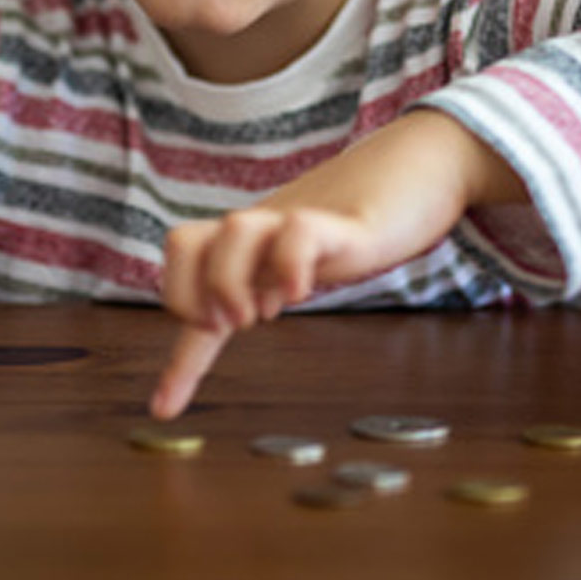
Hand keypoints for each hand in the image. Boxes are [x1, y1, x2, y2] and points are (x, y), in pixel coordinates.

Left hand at [149, 110, 526, 418]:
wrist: (417, 170)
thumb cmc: (353, 224)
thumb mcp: (297, 261)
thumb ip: (262, 284)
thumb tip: (226, 319)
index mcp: (247, 246)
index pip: (187, 284)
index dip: (177, 356)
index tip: (163, 409)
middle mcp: (262, 230)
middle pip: (184, 240)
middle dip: (187, 294)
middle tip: (229, 327)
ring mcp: (298, 220)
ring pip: (236, 228)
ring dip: (230, 281)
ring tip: (264, 314)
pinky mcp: (343, 222)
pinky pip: (301, 231)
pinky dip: (290, 264)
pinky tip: (299, 291)